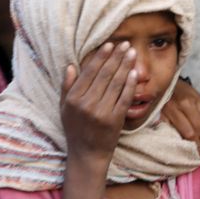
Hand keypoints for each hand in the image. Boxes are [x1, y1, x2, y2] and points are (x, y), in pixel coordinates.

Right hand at [60, 42, 137, 168]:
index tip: (109, 44)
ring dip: (125, 65)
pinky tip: (135, 72)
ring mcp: (102, 112)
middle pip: (105, 75)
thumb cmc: (75, 129)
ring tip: (132, 53)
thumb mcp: (64, 108)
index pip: (89, 72)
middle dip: (116, 57)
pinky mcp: (116, 119)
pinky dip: (130, 84)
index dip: (100, 57)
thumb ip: (67, 87)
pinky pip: (125, 97)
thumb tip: (71, 66)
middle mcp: (87, 104)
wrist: (87, 154)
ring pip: (116, 83)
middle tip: (125, 44)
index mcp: (74, 99)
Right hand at [161, 79, 199, 155]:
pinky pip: (168, 133)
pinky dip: (176, 142)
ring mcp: (169, 111)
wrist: (162, 82)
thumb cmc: (183, 92)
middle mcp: (182, 105)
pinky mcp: (158, 116)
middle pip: (193, 132)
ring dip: (190, 147)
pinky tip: (180, 148)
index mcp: (194, 101)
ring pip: (181, 134)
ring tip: (195, 155)